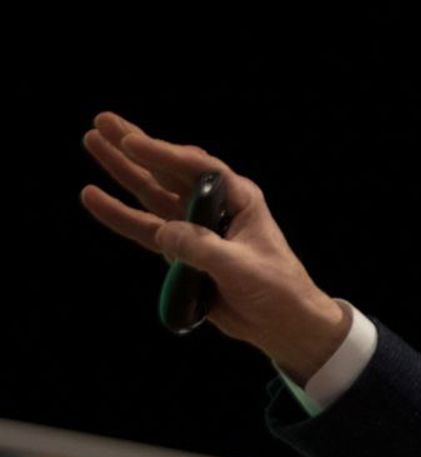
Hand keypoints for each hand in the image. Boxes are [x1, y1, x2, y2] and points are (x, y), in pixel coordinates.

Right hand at [80, 112, 348, 380]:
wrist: (283, 325)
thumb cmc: (277, 290)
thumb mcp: (242, 267)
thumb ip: (202, 248)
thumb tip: (163, 233)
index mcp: (238, 199)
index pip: (196, 168)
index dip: (162, 153)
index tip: (129, 141)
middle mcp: (213, 206)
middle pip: (168, 171)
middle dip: (135, 147)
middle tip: (101, 121)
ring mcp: (194, 227)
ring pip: (152, 194)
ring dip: (123, 171)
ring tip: (91, 142)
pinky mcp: (181, 251)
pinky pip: (145, 229)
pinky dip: (120, 215)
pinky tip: (93, 196)